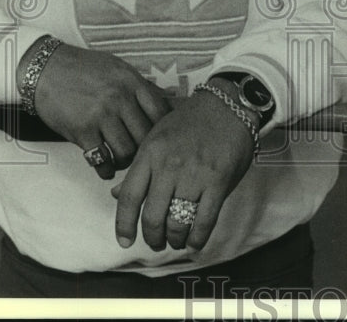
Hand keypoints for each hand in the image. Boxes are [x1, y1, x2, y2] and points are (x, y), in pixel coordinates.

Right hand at [32, 43, 171, 178]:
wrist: (46, 69)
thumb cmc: (84, 68)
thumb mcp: (119, 68)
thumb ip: (141, 86)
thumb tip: (168, 101)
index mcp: (132, 82)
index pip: (161, 112)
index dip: (163, 130)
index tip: (159, 137)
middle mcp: (120, 98)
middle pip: (146, 136)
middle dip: (145, 149)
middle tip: (141, 154)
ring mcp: (101, 115)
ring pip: (126, 151)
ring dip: (126, 161)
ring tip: (123, 161)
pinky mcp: (81, 131)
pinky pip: (101, 160)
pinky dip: (106, 169)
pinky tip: (106, 168)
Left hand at [111, 87, 255, 251]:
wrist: (228, 104)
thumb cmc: (191, 120)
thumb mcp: (157, 137)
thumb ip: (140, 167)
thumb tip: (118, 195)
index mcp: (150, 153)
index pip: (128, 197)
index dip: (123, 225)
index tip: (125, 241)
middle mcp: (169, 165)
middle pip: (152, 216)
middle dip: (153, 237)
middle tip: (156, 242)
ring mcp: (195, 174)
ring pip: (177, 222)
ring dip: (175, 238)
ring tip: (176, 240)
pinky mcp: (218, 181)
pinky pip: (204, 220)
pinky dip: (197, 237)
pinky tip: (194, 241)